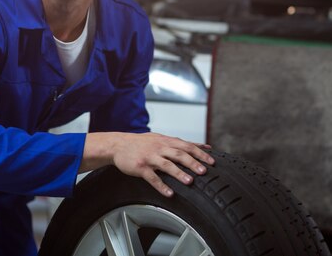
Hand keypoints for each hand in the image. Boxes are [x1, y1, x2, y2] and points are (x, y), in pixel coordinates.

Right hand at [81, 132, 213, 196]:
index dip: (200, 153)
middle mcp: (160, 148)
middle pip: (179, 154)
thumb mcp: (162, 138)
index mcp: (167, 141)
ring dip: (179, 173)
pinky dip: (161, 185)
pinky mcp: (141, 167)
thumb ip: (183, 143)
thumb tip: (204, 146)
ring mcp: (150, 157)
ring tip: (190, 182)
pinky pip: (152, 177)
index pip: (187, 145)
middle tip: (204, 171)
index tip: (212, 161)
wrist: (119, 145)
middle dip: (192, 163)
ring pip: (167, 165)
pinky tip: (169, 193)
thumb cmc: (143, 143)